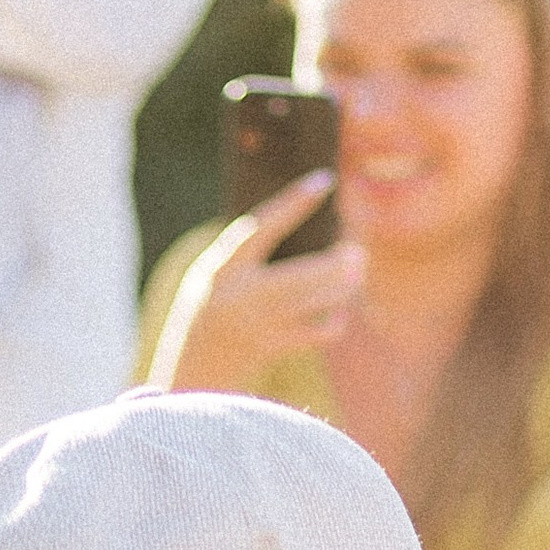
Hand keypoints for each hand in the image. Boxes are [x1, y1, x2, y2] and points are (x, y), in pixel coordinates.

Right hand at [146, 174, 367, 393]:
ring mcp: (261, 324)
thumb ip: (248, 251)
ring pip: (319, 300)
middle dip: (338, 261)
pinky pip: (319, 331)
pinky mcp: (277, 347)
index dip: (293, 203)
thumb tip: (304, 218)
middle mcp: (242, 296)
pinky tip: (339, 309)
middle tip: (356, 249)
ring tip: (354, 272)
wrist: (194, 369)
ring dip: (345, 285)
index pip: (260, 227)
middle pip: (304, 273)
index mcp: (222, 268)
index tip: (324, 180)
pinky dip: (336, 318)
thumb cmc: (209, 309)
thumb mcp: (213, 274)